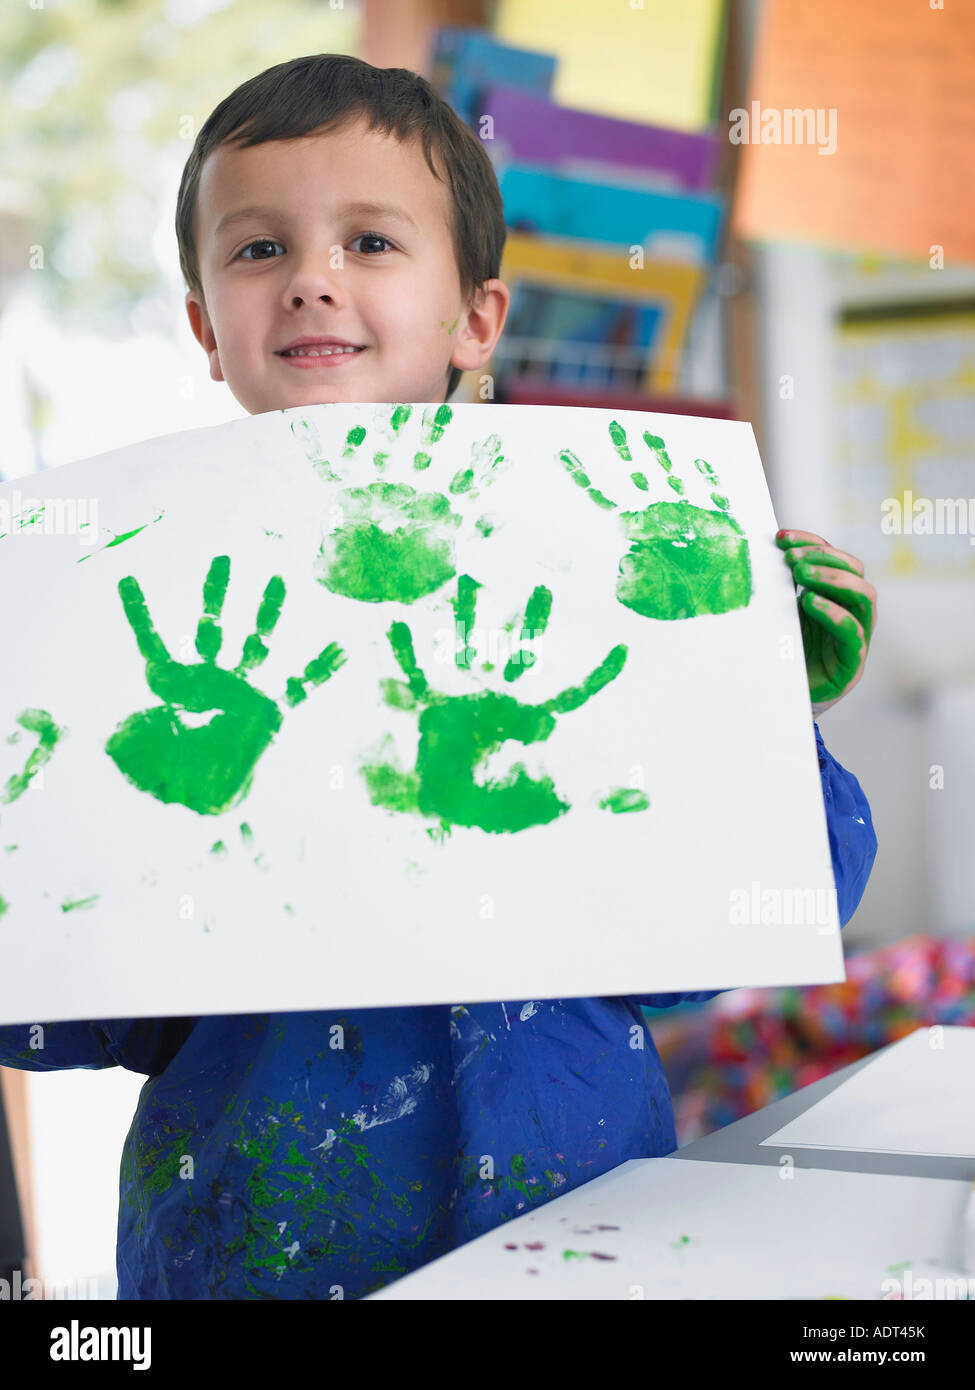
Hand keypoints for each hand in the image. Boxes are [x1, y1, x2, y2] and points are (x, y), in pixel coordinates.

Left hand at [775, 530, 876, 716]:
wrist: (784, 699)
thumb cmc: (785, 653)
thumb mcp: (782, 614)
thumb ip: (781, 589)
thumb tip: (759, 554)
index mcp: (837, 595)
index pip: (834, 558)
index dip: (811, 542)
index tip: (781, 537)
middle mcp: (853, 611)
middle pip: (855, 570)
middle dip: (823, 557)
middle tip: (792, 559)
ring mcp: (857, 636)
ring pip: (864, 596)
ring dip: (833, 579)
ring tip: (802, 575)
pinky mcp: (852, 663)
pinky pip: (853, 633)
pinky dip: (834, 613)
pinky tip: (810, 602)